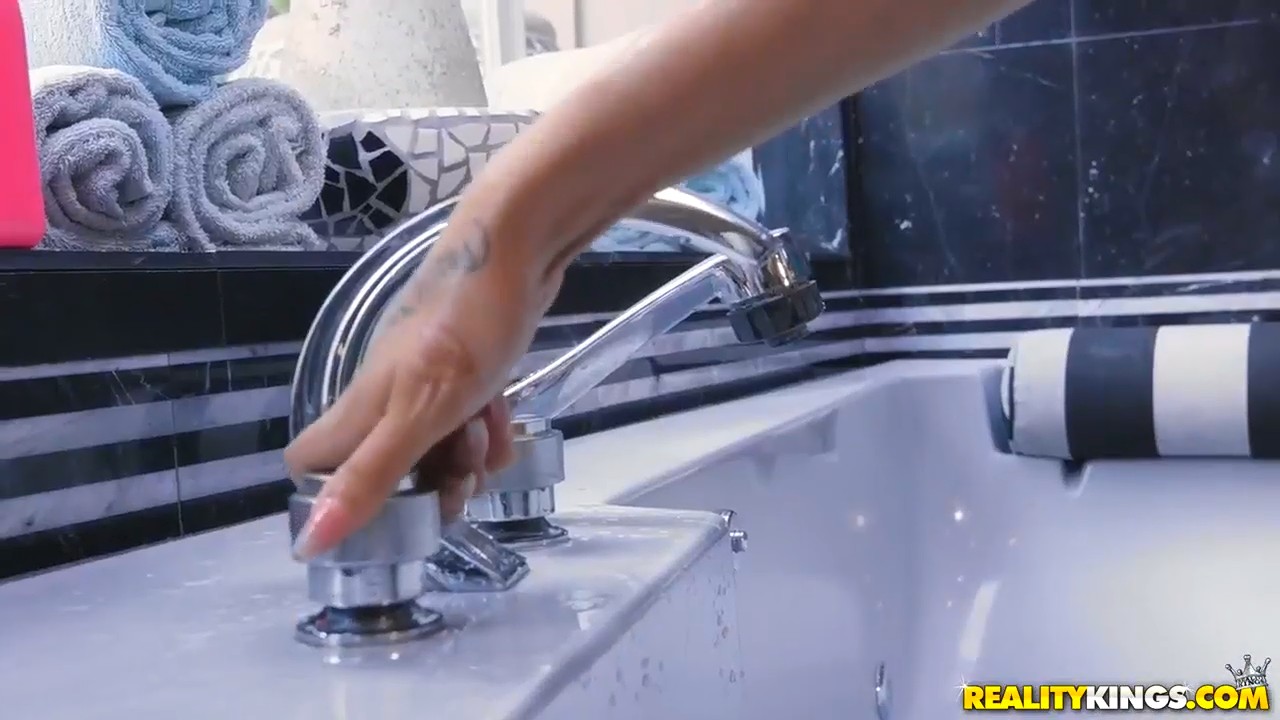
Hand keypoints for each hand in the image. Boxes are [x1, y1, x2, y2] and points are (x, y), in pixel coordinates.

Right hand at [283, 218, 552, 559]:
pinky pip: (473, 423)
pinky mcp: (468, 372)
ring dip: (470, 458)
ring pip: (439, 451)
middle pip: (390, 472)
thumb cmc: (464, 330)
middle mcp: (385, 399)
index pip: (313, 467)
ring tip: (489, 432)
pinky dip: (492, 427)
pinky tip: (507, 413)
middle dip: (432, 486)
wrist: (517, 250)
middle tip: (462, 478)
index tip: (387, 514)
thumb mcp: (418, 415)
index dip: (336, 498)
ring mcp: (427, 383)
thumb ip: (370, 477)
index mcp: (359, 410)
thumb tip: (309, 542)